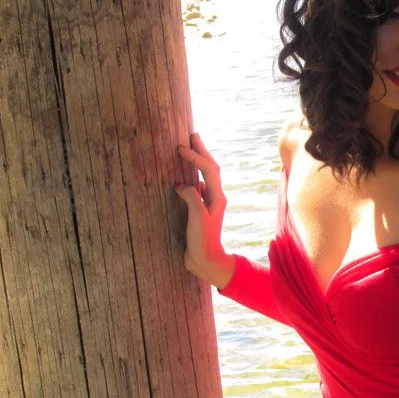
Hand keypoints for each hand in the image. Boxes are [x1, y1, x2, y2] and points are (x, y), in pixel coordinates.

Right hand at [174, 132, 234, 287]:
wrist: (206, 261)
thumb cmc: (203, 241)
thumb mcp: (197, 217)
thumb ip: (191, 197)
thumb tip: (181, 185)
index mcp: (218, 197)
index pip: (208, 170)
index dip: (195, 157)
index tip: (180, 148)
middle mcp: (216, 198)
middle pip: (211, 169)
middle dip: (201, 151)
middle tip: (192, 136)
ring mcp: (209, 204)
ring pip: (205, 177)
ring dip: (198, 162)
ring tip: (188, 149)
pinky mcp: (200, 211)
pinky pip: (197, 188)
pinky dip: (191, 177)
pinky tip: (184, 177)